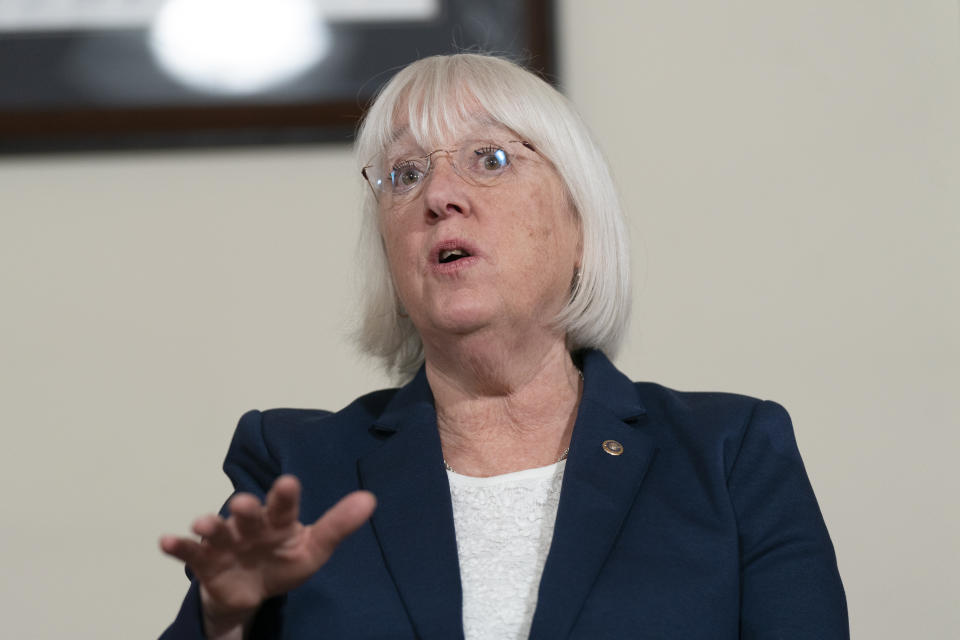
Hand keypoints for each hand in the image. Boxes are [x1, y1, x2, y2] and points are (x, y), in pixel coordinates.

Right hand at [160, 475, 375, 635]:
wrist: (253, 589)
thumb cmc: (285, 559)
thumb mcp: (315, 548)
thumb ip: (339, 525)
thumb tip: (371, 499)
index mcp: (280, 520)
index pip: (284, 505)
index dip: (285, 495)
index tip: (288, 482)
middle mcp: (251, 525)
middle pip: (248, 514)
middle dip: (245, 509)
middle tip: (243, 502)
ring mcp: (226, 541)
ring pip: (217, 530)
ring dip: (209, 524)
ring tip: (202, 522)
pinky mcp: (205, 561)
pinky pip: (189, 552)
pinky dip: (177, 545)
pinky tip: (164, 540)